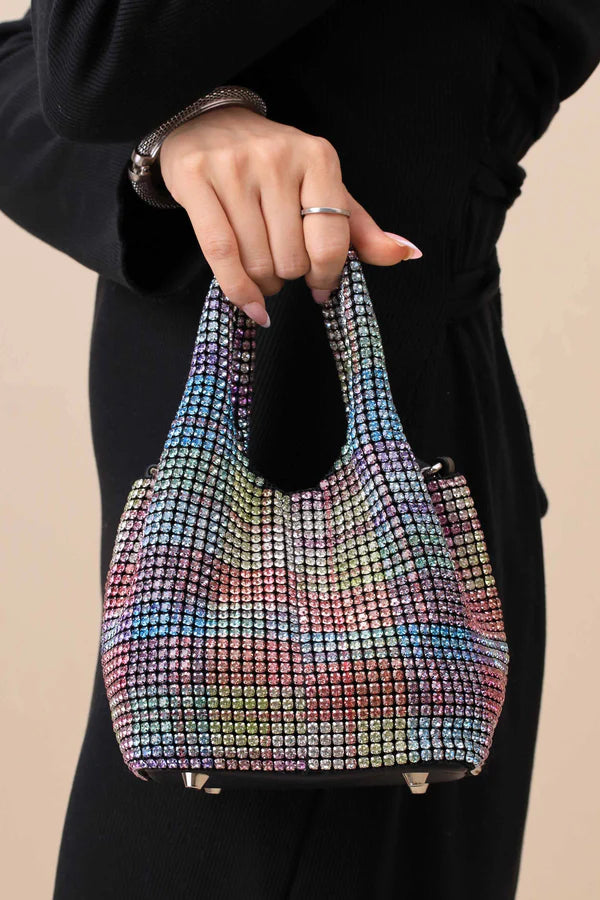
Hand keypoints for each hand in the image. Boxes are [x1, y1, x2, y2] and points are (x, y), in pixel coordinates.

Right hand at [159, 105, 421, 326]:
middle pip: (291, 258)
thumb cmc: (273, 166)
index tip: (321, 284)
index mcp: (318, 158)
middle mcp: (277, 158)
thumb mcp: (323, 188)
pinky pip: (220, 254)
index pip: (330, 241)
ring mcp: (234, 168)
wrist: (210, 122)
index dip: (327, 275)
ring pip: (256, 261)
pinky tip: (251, 305)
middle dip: (290, 278)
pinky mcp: (195, 179)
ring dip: (263, 284)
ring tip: (263, 274)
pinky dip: (238, 291)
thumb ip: (361, 228)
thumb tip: (406, 253)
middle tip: (283, 269)